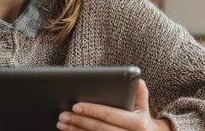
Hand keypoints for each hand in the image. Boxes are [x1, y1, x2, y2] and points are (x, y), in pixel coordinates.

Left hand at [57, 80, 171, 130]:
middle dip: (79, 121)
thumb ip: (140, 94)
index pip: (110, 115)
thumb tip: (137, 79)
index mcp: (138, 124)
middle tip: (62, 114)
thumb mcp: (143, 107)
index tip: (75, 106)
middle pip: (99, 129)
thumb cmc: (141, 120)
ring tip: (61, 123)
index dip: (92, 110)